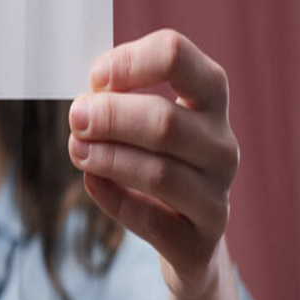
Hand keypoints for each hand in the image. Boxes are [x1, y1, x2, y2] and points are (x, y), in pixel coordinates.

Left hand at [68, 28, 239, 299]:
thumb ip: (119, 101)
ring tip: (77, 149)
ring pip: (159, 173)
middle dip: (110, 117)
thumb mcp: (147, 119)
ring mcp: (218, 196)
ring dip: (108, 157)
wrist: (188, 234)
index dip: (130, 62)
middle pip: (166, 122)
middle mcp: (223, 145)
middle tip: (76, 118)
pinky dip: (115, 199)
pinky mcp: (202, 242)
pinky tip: (92, 182)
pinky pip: (153, 221)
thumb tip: (86, 102)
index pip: (177, 57)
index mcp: (211, 98)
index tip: (95, 77)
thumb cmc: (158, 158)